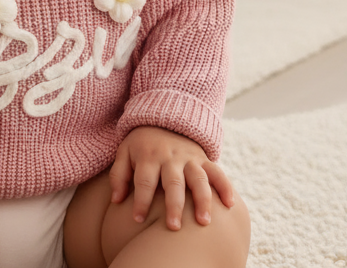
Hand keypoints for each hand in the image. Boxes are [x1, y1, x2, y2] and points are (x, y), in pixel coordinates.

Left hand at [110, 125, 235, 229]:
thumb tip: (116, 200)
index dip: (141, 201)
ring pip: (198, 178)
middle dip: (174, 205)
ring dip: (202, 199)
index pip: (144, 181)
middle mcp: (170, 157)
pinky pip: (217, 172)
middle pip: (173, 182)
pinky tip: (230, 204)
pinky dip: (225, 186)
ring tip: (204, 222)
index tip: (137, 220)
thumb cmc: (140, 145)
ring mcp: (189, 158)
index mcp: (148, 156)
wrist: (163, 119)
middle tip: (174, 227)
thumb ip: (119, 175)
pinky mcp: (203, 159)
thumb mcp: (124, 152)